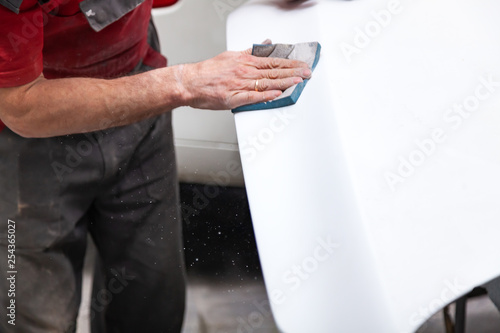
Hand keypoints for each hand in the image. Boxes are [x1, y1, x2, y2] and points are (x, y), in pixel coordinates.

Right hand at [177, 47, 310, 109]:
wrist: (190, 82)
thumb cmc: (208, 72)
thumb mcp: (231, 55)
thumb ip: (251, 51)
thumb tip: (266, 44)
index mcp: (245, 62)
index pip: (273, 62)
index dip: (290, 64)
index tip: (302, 65)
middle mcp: (244, 72)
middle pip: (273, 72)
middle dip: (293, 72)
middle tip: (307, 73)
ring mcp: (239, 85)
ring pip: (266, 83)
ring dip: (284, 82)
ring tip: (298, 82)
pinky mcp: (232, 98)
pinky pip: (251, 97)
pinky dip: (264, 95)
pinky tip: (276, 94)